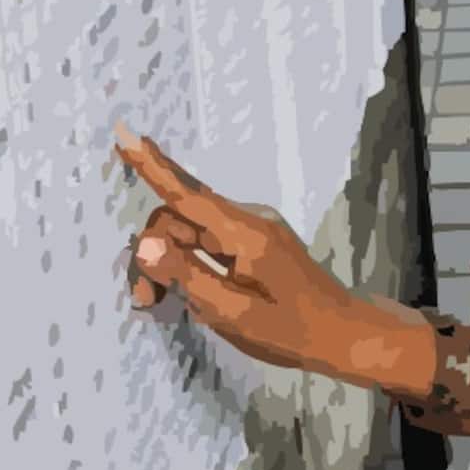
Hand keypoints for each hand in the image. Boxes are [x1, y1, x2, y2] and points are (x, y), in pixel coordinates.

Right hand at [118, 130, 366, 377]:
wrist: (343, 333)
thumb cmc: (292, 330)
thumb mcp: (232, 313)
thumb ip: (187, 276)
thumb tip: (144, 243)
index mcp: (246, 234)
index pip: (188, 196)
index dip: (154, 168)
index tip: (126, 136)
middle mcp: (249, 220)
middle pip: (181, 218)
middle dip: (153, 253)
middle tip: (144, 300)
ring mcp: (253, 228)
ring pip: (190, 231)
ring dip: (167, 261)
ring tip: (157, 302)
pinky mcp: (254, 242)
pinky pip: (208, 241)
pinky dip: (188, 262)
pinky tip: (180, 291)